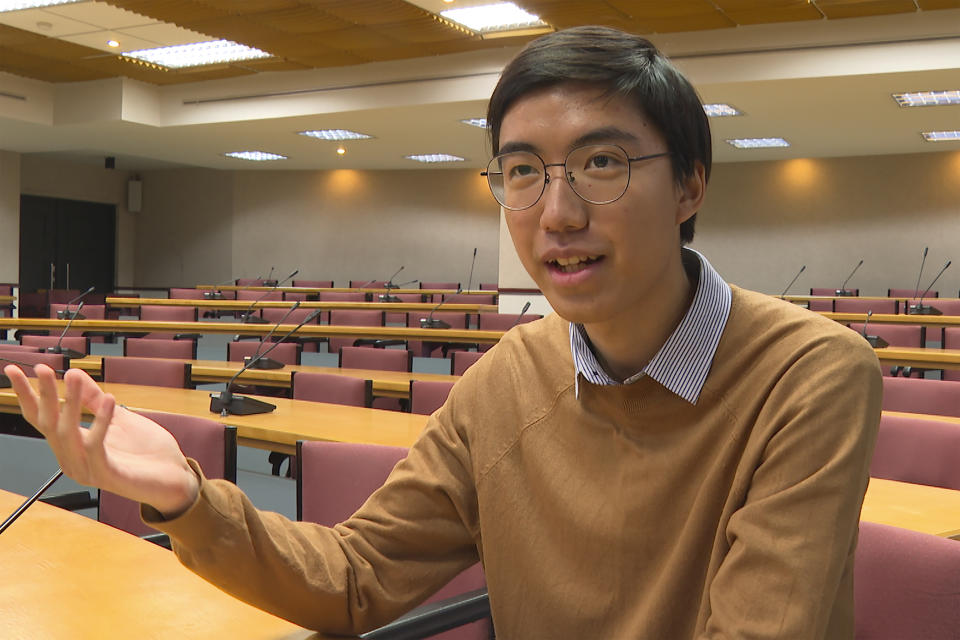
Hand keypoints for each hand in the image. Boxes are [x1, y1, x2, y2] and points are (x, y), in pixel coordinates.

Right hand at [3, 364, 198, 517]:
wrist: (175, 478)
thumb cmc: (147, 452)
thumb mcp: (118, 418)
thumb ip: (94, 400)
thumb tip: (73, 373)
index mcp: (72, 446)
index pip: (41, 419)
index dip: (28, 395)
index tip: (14, 370)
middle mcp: (73, 459)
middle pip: (48, 424)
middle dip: (43, 394)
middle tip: (41, 368)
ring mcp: (88, 469)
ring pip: (67, 433)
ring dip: (69, 403)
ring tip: (72, 376)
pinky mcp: (107, 475)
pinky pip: (96, 446)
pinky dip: (100, 421)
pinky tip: (110, 400)